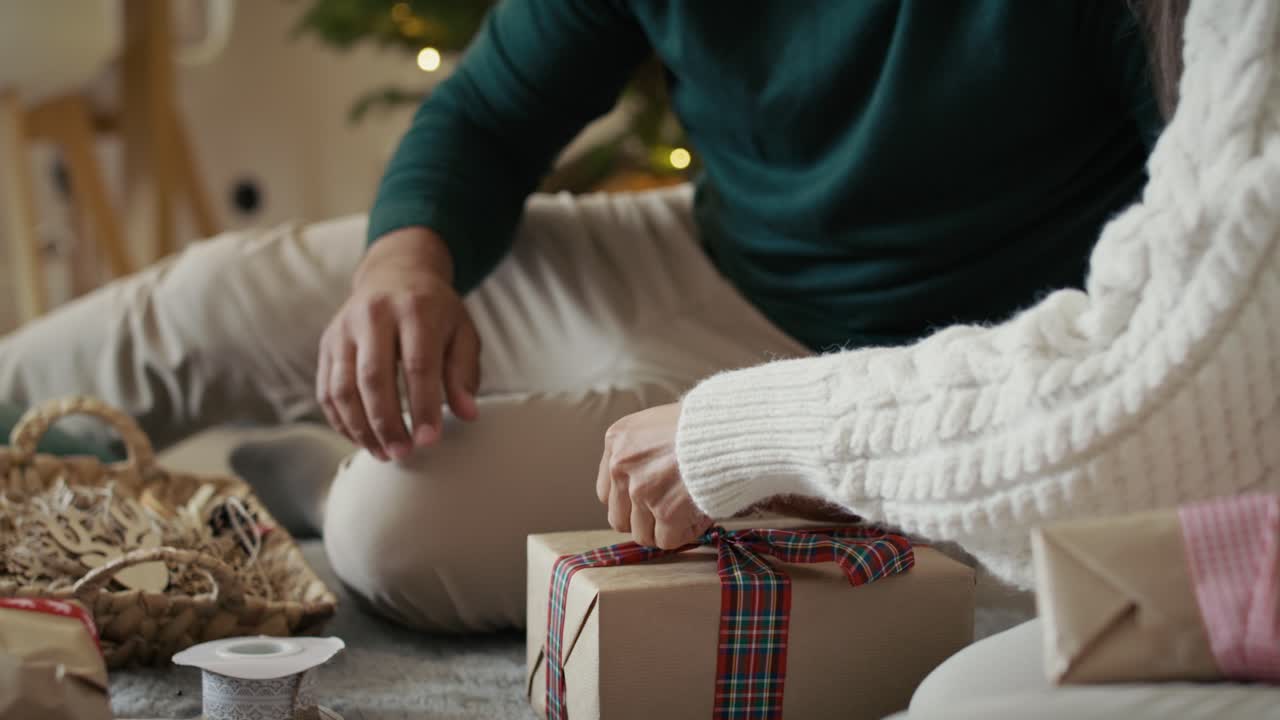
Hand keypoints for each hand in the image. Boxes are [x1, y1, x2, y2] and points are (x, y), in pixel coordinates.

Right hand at [316, 227, 479, 460]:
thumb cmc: (435, 311)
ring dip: (361, 428)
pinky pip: (327, 390)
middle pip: (373, 378)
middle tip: (403, 453)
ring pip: (343, 388)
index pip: (417, 364)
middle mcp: (373, 315)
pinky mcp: (326, 344)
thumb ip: (464, 372)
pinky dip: (342, 421)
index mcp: (414, 308)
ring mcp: (343, 329)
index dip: (423, 406)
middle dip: (387, 423)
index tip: (430, 440)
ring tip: (383, 453)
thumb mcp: (462, 331)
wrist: (395, 275)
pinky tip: (362, 439)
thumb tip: (468, 414)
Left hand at [597, 403, 712, 547]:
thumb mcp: (660, 423)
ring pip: (642, 534)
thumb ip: (644, 452)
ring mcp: (641, 490)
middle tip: (669, 514)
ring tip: (689, 513)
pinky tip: (700, 517)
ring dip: (665, 530)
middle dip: (644, 521)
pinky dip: (685, 535)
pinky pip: (667, 540)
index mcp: (617, 440)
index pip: (607, 492)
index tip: (650, 503)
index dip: (629, 503)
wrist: (730, 428)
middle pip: (619, 518)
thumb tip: (642, 490)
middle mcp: (622, 465)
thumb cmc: (704, 423)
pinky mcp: (666, 511)